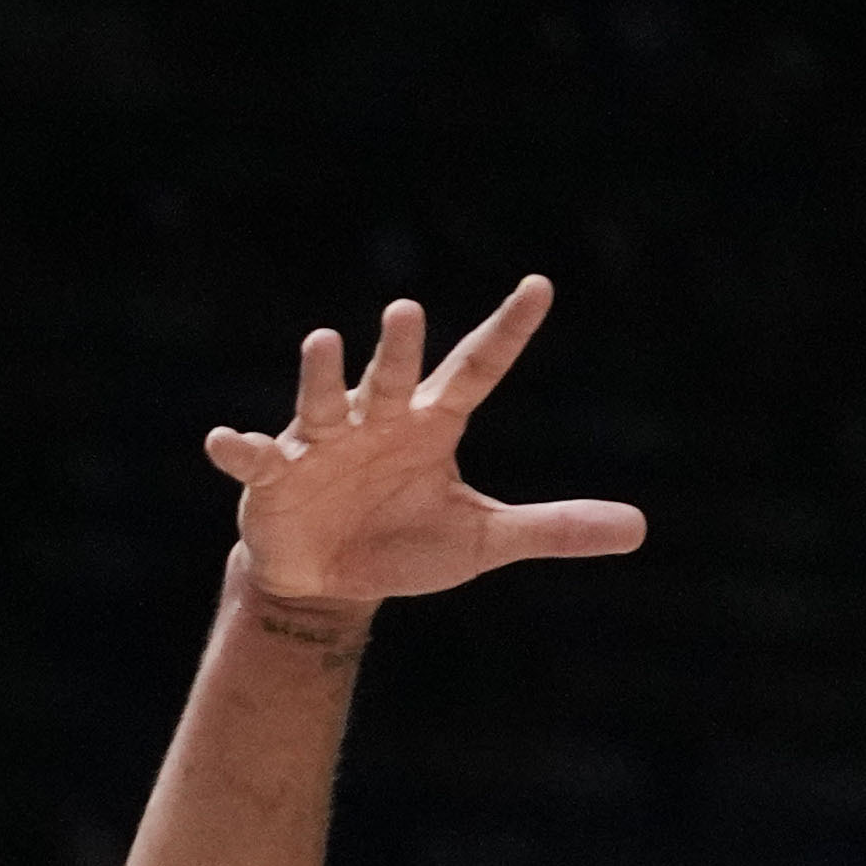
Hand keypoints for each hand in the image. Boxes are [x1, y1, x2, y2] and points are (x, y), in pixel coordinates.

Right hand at [206, 281, 643, 615]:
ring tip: (323, 342)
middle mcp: (377, 419)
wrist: (329, 579)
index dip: (508, 331)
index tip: (540, 287)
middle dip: (398, 347)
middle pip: (394, 376)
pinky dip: (241, 450)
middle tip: (406, 312)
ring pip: (324, 400)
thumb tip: (639, 528)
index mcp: (431, 424)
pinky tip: (226, 441)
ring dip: (322, 375)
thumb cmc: (406, 542)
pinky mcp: (274, 478)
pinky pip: (257, 458)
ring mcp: (321, 444)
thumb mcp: (484, 541)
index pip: (478, 368)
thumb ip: (554, 527)